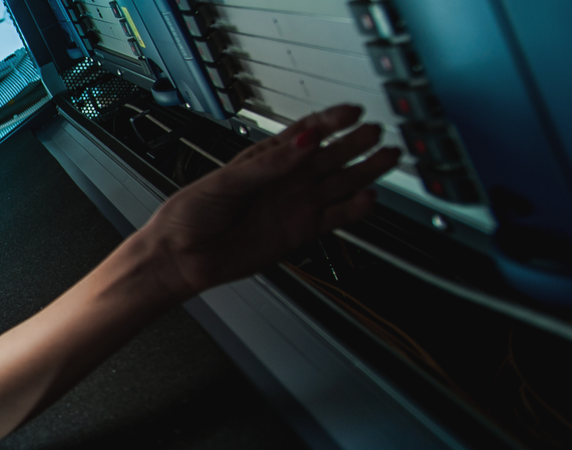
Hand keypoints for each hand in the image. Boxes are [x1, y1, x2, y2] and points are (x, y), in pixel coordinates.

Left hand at [135, 104, 400, 295]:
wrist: (183, 257)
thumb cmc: (192, 214)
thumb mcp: (227, 181)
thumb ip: (269, 165)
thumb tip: (303, 142)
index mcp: (266, 160)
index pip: (305, 133)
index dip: (329, 121)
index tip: (351, 111)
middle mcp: (286, 180)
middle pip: (330, 155)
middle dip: (354, 142)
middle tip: (377, 131)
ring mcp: (296, 205)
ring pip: (340, 183)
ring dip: (365, 171)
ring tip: (388, 157)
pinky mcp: (301, 231)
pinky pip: (335, 217)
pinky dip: (355, 209)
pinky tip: (369, 198)